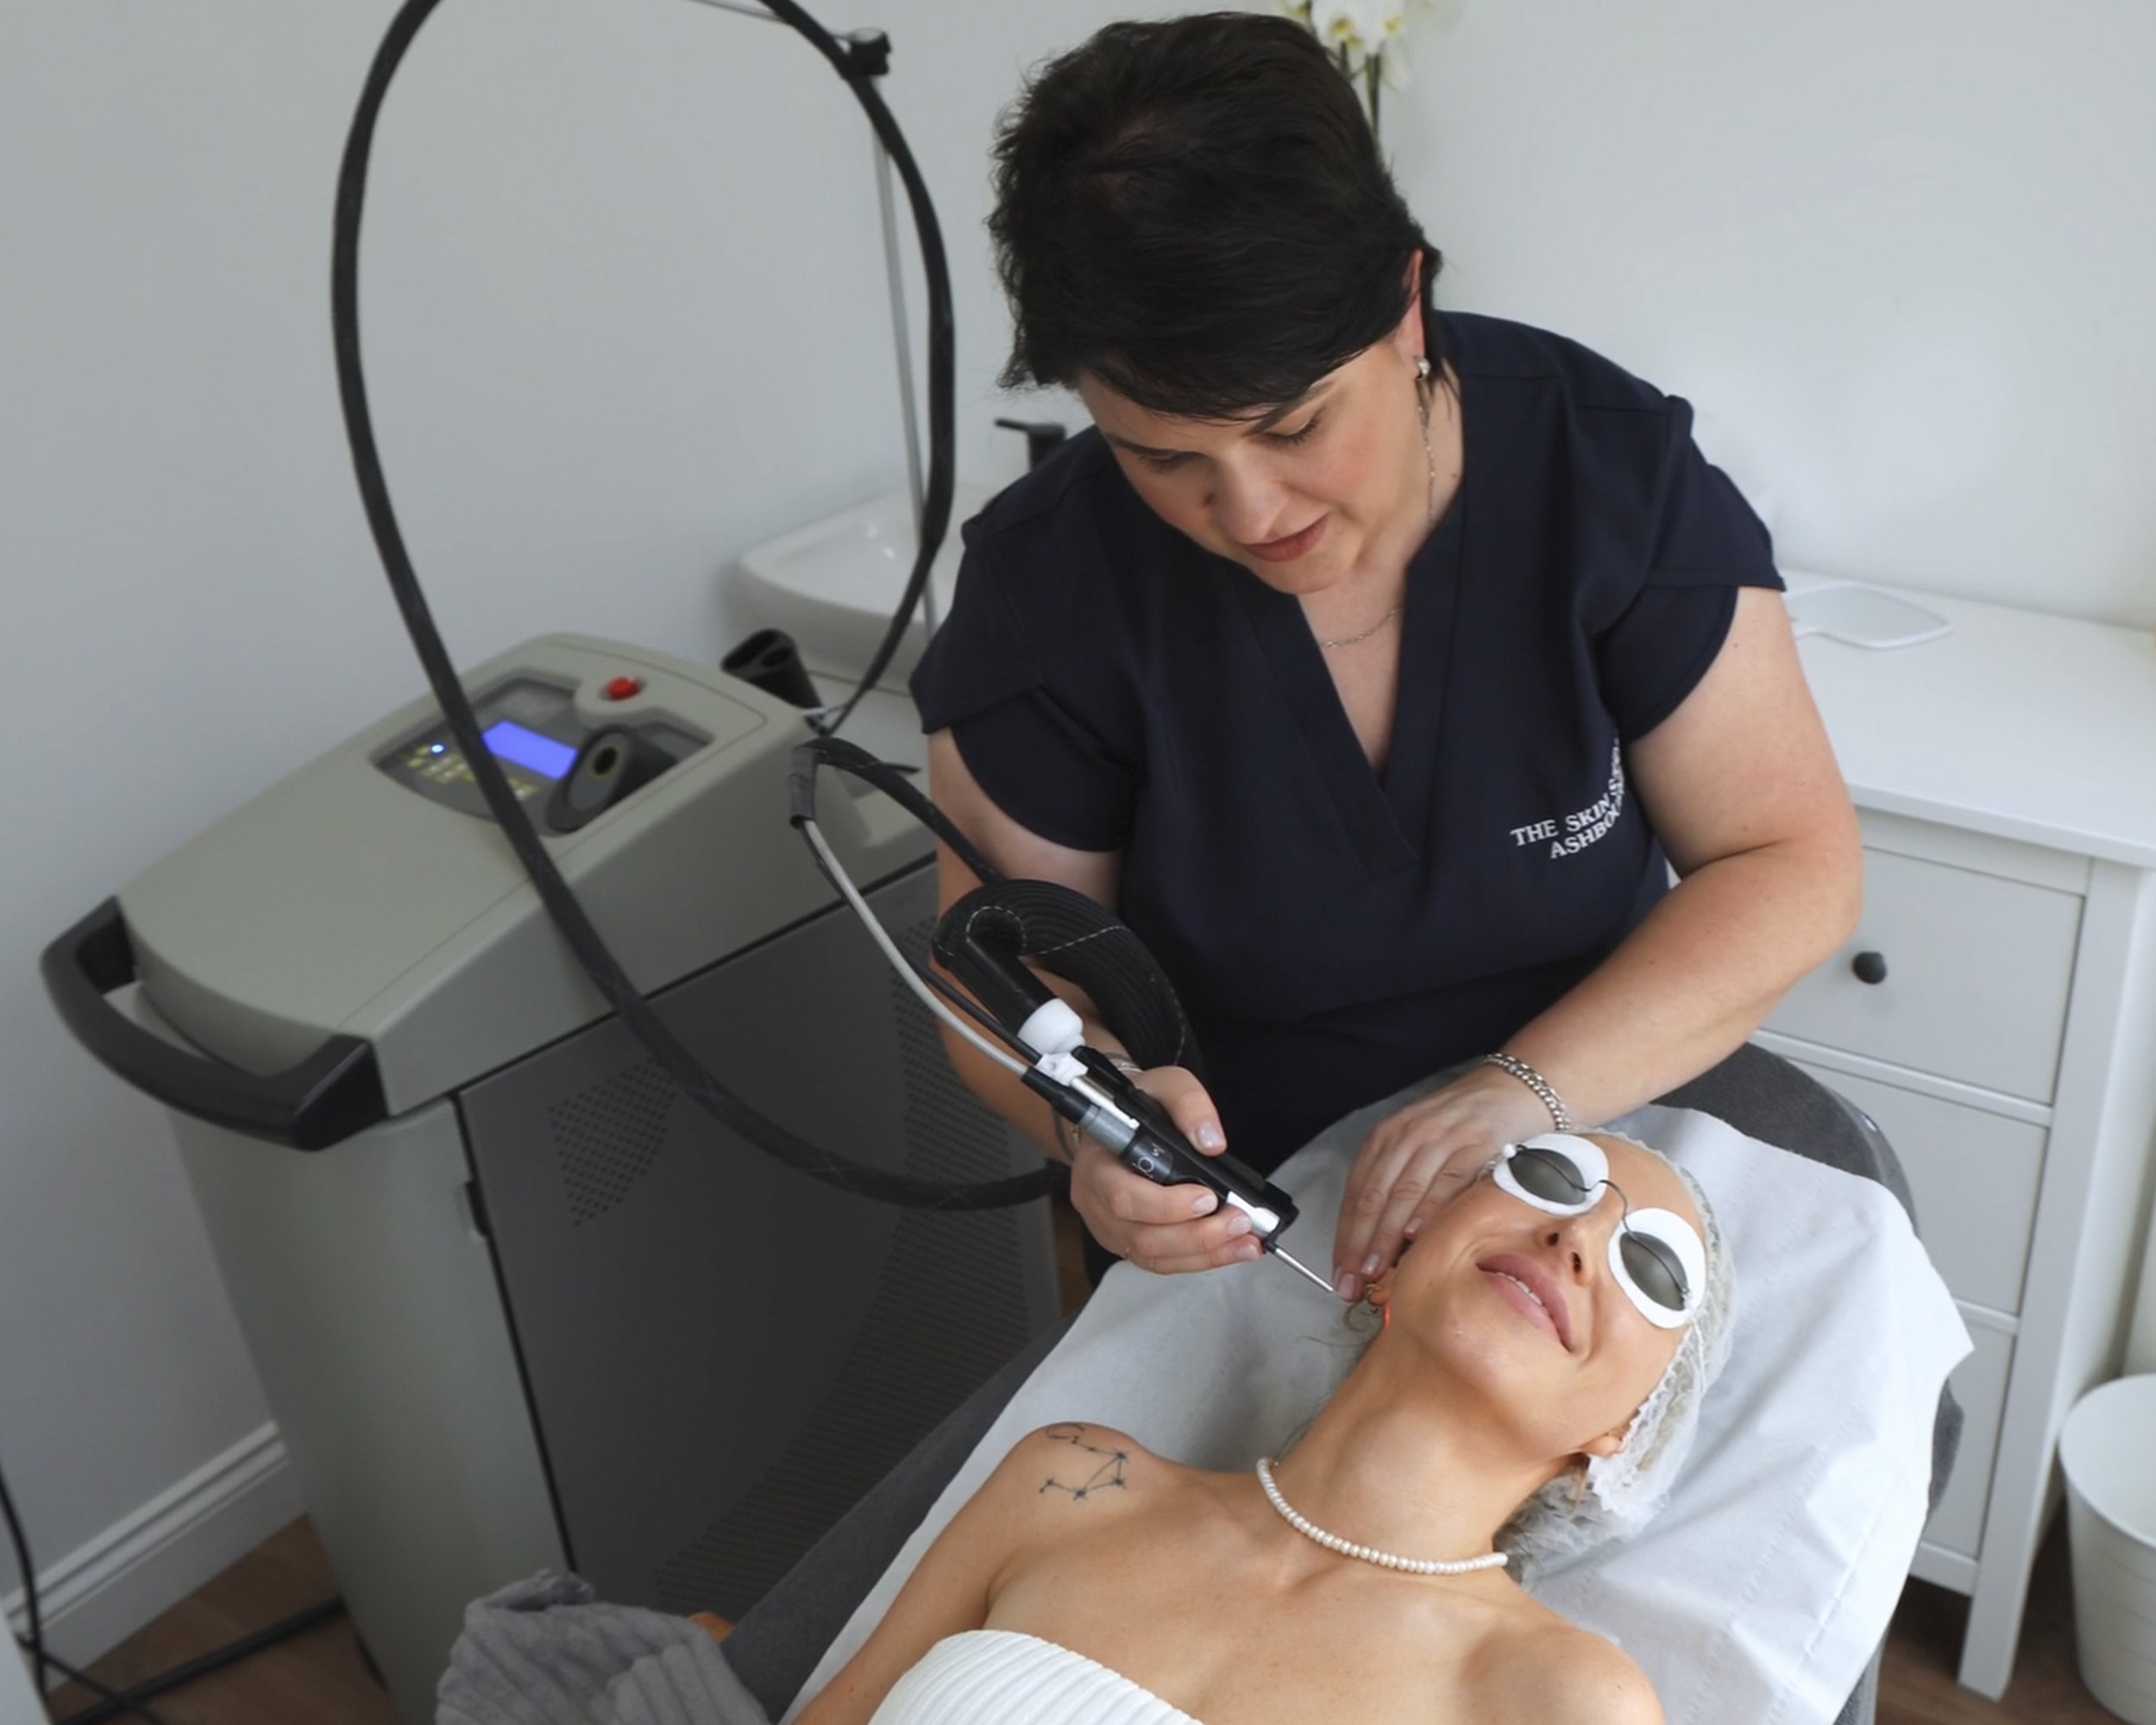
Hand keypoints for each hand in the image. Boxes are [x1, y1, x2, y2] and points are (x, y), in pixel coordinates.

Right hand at [1068, 1065, 1261, 1274]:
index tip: (1207, 1196)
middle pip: (1142, 1236)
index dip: (1166, 1206)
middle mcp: (1096, 1201)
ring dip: (1205, 1253)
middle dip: (1197, 1235)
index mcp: (1097, 1163)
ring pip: (1153, 1257)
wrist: (1118, 1119)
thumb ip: (1189, 1104)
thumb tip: (1211, 1141)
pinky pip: (1161, 1263)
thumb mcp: (1165, 1084)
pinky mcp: (1128, 1241)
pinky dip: (1200, 1259)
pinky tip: (1230, 1248)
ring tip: (1244, 1240)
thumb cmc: (1137, 1104)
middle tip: (1239, 1221)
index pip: (1123, 1196)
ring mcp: (1110, 1226)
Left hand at [1331, 1064, 1554, 1302]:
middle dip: (1358, 1244)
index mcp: (1386, 1138)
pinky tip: (1417, 1236)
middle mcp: (1406, 1136)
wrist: (1514, 1088)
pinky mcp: (1474, 1144)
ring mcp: (1439, 1139)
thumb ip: (1399, 1184)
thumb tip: (1383, 1246)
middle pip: (1373, 1197)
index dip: (1345, 1237)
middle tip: (1351, 1283)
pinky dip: (1429, 1209)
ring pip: (1403, 1193)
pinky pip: (1446, 1181)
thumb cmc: (1463, 1125)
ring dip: (1385, 1236)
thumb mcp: (1420, 1145)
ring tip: (1374, 1271)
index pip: (1355, 1194)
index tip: (1339, 1273)